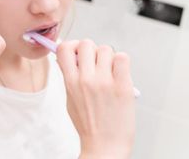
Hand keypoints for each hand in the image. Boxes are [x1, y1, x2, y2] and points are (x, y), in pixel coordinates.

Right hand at [57, 40, 134, 158]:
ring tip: (108, 70)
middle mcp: (86, 79)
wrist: (105, 145)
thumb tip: (70, 58)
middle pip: (86, 43)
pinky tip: (119, 73)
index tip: (76, 51)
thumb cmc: (88, 124)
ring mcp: (105, 82)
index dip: (71, 45)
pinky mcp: (123, 85)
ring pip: (105, 49)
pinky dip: (121, 62)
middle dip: (90, 50)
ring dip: (107, 57)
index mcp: (70, 82)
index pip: (64, 48)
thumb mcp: (70, 99)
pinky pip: (123, 58)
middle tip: (94, 61)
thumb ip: (69, 77)